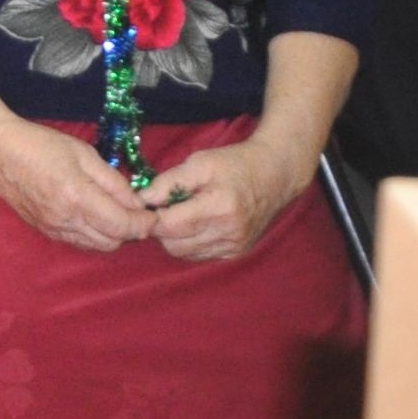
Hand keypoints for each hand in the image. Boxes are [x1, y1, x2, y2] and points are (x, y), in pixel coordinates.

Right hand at [0, 113, 158, 252]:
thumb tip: (137, 203)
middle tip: (132, 210)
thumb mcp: (83, 153)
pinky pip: (79, 242)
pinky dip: (92, 234)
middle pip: (114, 241)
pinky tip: (90, 215)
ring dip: (111, 234)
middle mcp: (67, 220)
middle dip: (129, 229)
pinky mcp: (45, 231)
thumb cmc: (40, 144)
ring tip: (111, 211)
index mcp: (78, 197)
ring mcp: (54, 228)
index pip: (124, 226)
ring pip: (97, 245)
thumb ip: (113, 181)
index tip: (152, 214)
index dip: (145, 223)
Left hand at [147, 133, 320, 262]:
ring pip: (185, 254)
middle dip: (161, 228)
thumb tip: (143, 200)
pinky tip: (195, 225)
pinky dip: (190, 243)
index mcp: (219, 207)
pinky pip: (200, 256)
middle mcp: (228, 232)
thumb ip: (169, 181)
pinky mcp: (237, 252)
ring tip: (180, 214)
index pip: (170, 225)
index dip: (152, 216)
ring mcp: (234, 246)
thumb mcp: (199, 162)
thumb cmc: (234, 164)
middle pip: (174, 245)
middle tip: (163, 208)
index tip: (147, 204)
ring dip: (174, 238)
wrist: (274, 175)